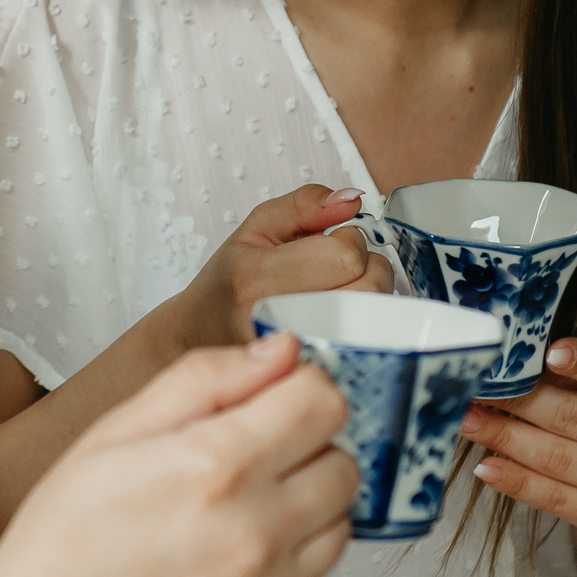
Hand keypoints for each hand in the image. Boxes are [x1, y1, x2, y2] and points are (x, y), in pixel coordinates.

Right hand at [0, 333, 355, 576]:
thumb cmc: (58, 548)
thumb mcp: (112, 435)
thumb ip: (202, 380)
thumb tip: (275, 352)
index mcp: (214, 464)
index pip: (322, 399)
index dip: (298, 386)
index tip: (274, 394)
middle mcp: (254, 529)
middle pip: (343, 460)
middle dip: (306, 443)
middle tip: (252, 450)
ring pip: (339, 520)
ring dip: (305, 501)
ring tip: (240, 503)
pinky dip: (283, 557)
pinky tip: (226, 553)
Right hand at [159, 184, 387, 353]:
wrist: (202, 335)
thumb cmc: (230, 282)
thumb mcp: (255, 228)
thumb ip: (304, 205)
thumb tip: (350, 200)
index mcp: (256, 279)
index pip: (344, 255)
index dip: (346, 240)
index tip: (328, 245)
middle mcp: (277, 323)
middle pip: (367, 288)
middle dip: (365, 268)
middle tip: (338, 269)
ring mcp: (297, 359)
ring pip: (374, 319)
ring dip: (368, 297)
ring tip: (338, 292)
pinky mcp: (313, 375)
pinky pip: (367, 346)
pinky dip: (364, 329)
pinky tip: (339, 322)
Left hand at [462, 338, 576, 530]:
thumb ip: (563, 365)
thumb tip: (507, 364)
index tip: (549, 352)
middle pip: (576, 418)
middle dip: (519, 402)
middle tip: (475, 389)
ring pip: (559, 459)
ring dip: (505, 438)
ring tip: (468, 421)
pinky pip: (555, 499)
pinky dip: (516, 481)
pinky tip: (486, 466)